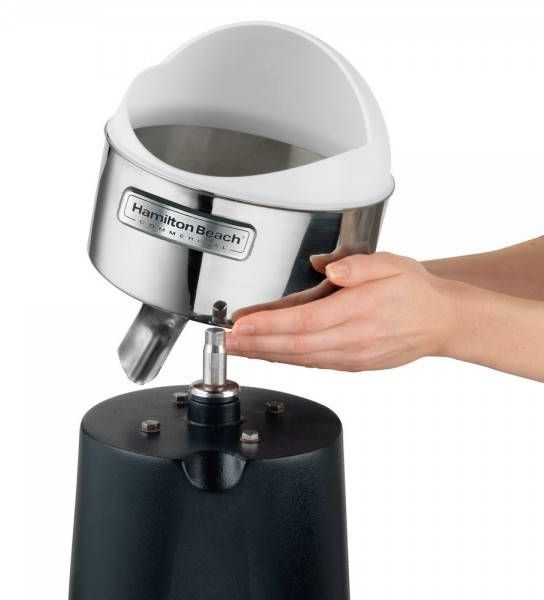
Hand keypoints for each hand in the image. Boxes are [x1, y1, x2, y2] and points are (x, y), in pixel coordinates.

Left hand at [225, 253, 458, 370]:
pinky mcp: (352, 365)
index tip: (241, 323)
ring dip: (265, 355)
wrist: (441, 321)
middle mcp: (352, 340)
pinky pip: (312, 364)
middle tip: (224, 340)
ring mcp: (351, 357)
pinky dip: (286, 360)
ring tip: (237, 348)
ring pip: (300, 359)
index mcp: (358, 311)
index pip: (303, 321)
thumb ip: (360, 265)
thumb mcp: (393, 264)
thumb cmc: (415, 291)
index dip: (268, 325)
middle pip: (294, 346)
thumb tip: (327, 267)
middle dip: (255, 344)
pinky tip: (268, 355)